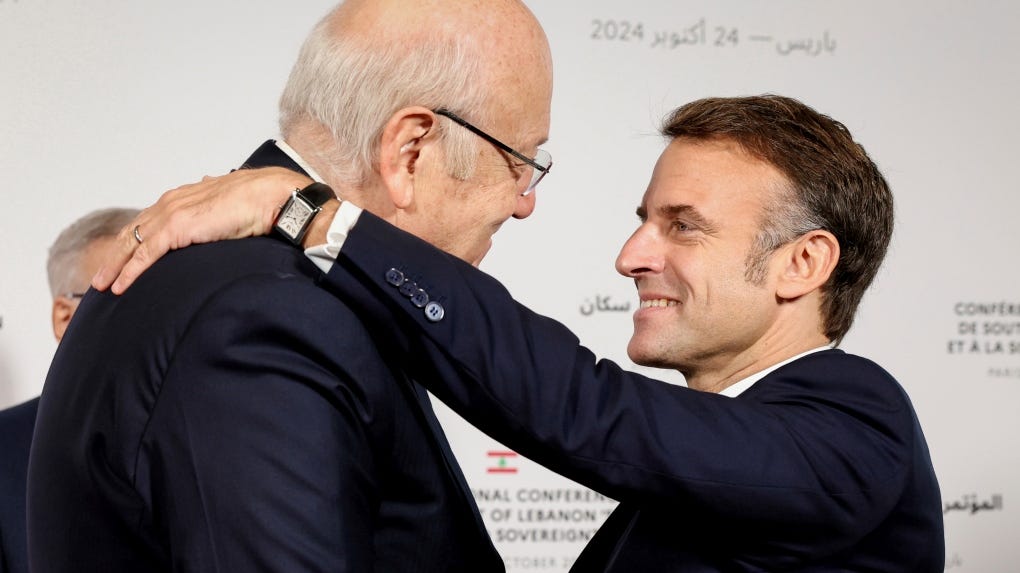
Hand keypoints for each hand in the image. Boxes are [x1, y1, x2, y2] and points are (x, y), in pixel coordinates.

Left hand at [93, 167, 314, 293]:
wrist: (270, 196)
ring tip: (103, 286)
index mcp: (182, 198)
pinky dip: (130, 270)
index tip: (121, 259)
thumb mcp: (227, 206)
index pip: (147, 222)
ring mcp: (171, 214)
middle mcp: (170, 203)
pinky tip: (121, 286)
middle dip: (114, 256)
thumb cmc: (258, 202)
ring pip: (132, 243)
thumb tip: (216, 216)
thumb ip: (215, 211)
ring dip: (115, 266)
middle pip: (132, 231)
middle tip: (101, 277)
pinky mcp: (176, 228)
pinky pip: (145, 253)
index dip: (132, 241)